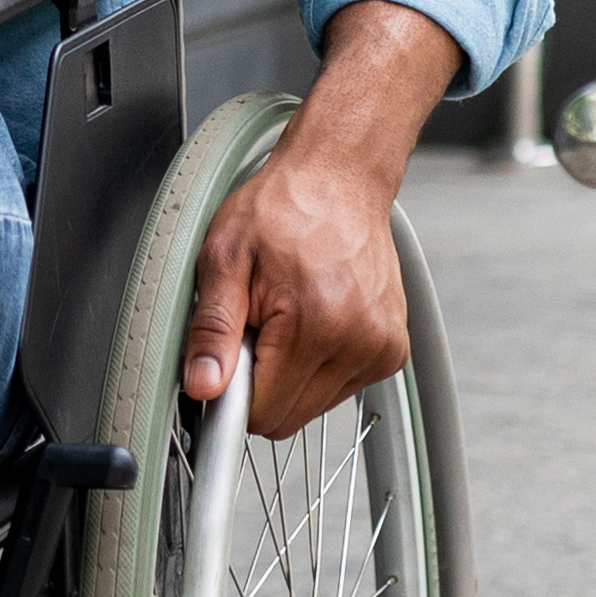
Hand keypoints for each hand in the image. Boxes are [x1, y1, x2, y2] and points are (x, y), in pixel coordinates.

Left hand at [181, 2, 461, 440]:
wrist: (338, 179)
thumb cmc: (282, 208)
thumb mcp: (224, 258)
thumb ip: (211, 329)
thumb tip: (203, 387)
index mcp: (316, 323)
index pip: (263, 413)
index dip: (232, 397)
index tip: (222, 370)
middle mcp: (359, 343)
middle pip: (288, 417)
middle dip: (261, 383)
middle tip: (255, 328)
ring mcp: (382, 348)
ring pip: (313, 406)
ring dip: (290, 375)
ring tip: (285, 317)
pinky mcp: (392, 350)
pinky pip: (340, 387)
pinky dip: (318, 366)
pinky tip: (314, 320)